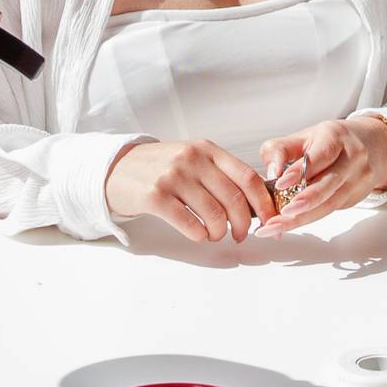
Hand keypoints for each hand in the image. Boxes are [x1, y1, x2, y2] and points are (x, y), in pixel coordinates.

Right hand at [105, 140, 274, 242]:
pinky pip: (190, 224)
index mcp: (207, 150)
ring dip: (220, 233)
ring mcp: (173, 177)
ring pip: (214, 215)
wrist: (117, 169)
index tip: (269, 219)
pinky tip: (198, 234)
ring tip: (215, 235)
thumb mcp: (192, 159)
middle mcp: (192, 160)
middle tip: (242, 235)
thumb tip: (254, 201)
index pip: (247, 177)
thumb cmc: (160, 167)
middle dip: (245, 224)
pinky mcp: (155, 196)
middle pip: (234, 199)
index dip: (263, 203)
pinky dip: (200, 235)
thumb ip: (219, 174)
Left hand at [254, 116, 386, 234]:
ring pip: (330, 203)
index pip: (319, 156)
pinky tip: (289, 223)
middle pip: (329, 184)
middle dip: (304, 201)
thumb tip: (271, 172)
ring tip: (276, 226)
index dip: (300, 172)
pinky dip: (308, 217)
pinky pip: (331, 209)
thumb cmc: (330, 141)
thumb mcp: (303, 137)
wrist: (371, 145)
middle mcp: (353, 157)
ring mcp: (359, 179)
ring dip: (302, 217)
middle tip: (281, 214)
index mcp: (336, 137)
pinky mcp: (356, 196)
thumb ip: (281, 150)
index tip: (280, 184)